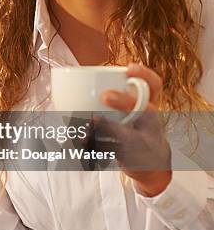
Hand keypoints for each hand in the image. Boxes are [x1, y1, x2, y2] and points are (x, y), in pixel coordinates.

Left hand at [93, 63, 171, 195]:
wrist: (152, 161)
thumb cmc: (136, 126)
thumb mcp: (134, 108)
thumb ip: (115, 94)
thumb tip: (75, 81)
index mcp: (150, 105)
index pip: (154, 86)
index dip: (145, 75)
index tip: (129, 68)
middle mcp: (151, 122)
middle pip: (146, 110)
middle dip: (126, 101)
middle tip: (105, 96)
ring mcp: (143, 142)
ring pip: (129, 135)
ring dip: (108, 128)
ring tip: (90, 121)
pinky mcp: (132, 158)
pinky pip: (115, 152)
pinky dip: (98, 147)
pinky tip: (83, 142)